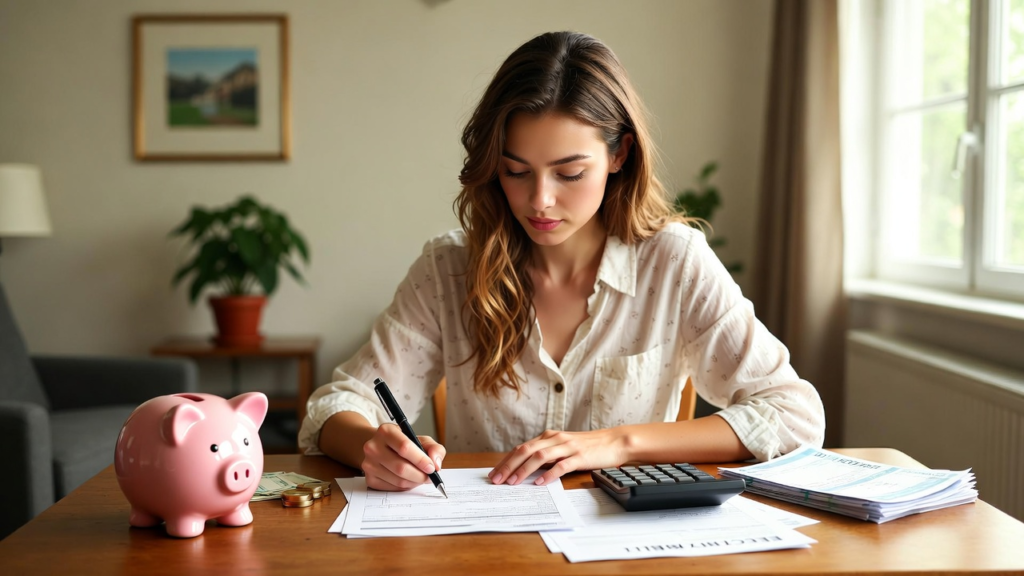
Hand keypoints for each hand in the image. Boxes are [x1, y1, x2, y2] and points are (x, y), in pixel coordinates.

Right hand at [361, 423, 445, 490]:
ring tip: (420, 477)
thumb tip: (436, 464)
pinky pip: (392, 488)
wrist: (381, 448)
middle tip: (429, 477)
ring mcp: (369, 464)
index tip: (432, 467)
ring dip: (414, 482)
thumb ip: (434, 448)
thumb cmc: (404, 443)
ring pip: (398, 480)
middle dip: (420, 475)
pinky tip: (409, 480)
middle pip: (401, 467)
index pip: (404, 447)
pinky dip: (405, 487)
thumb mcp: (420, 439)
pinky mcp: (369, 479)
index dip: (421, 460)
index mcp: (386, 431)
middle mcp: (373, 446)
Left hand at [488, 428, 627, 486]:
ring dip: (524, 470)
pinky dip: (548, 474)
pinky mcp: (580, 456)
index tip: (494, 473)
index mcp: (549, 436)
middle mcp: (555, 439)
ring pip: (540, 456)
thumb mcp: (563, 447)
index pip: (522, 448)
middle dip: (508, 465)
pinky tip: (540, 483)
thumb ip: (546, 455)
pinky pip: (561, 465)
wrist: (614, 441)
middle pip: (526, 450)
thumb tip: (525, 469)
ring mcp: (567, 447)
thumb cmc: (588, 447)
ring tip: (513, 482)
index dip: (506, 460)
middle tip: (496, 480)